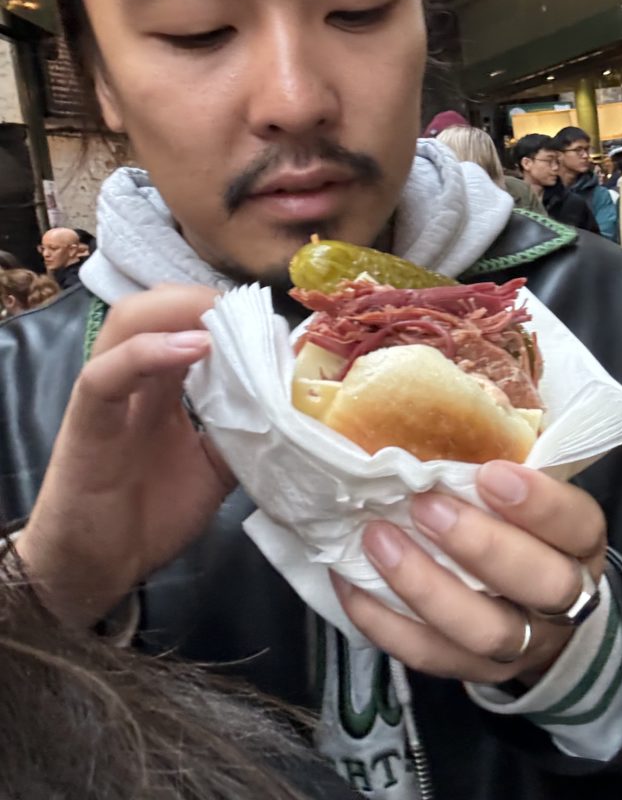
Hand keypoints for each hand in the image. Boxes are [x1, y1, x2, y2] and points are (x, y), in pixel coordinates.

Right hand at [17, 286, 234, 628]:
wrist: (98, 567)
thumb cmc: (150, 515)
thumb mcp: (214, 468)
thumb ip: (240, 433)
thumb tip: (289, 410)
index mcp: (160, 387)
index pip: (185, 325)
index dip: (224, 313)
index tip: (268, 317)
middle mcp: (133, 380)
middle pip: (155, 308)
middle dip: (201, 298)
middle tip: (245, 309)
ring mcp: (107, 395)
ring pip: (128, 323)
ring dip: (177, 309)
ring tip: (220, 316)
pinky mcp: (87, 421)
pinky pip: (107, 373)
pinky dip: (150, 351)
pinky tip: (195, 348)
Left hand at [332, 462, 605, 684]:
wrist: (540, 612)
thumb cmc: (523, 527)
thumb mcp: (531, 488)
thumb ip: (503, 453)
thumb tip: (439, 384)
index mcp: (580, 541)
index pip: (577, 524)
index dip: (540, 503)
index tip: (491, 472)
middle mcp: (563, 600)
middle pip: (541, 585)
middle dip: (481, 546)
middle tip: (426, 506)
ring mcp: (521, 643)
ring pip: (484, 631)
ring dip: (426, 586)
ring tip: (378, 538)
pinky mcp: (473, 669)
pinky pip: (429, 656)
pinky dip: (385, 621)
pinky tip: (350, 579)